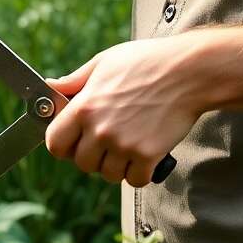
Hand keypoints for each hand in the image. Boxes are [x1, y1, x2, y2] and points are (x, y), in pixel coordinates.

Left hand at [44, 37, 207, 186]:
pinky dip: (139, 173)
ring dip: (116, 165)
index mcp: (84, 107)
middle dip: (93, 156)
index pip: (55, 144)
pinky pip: (134, 180)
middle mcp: (100, 130)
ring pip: (108, 174)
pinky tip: (144, 155)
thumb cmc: (147, 62)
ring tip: (128, 145)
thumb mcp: (104, 63)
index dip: (63, 145)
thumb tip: (52, 86)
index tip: (74, 141)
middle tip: (108, 142)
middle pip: (82, 164)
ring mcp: (124, 145)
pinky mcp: (148, 155)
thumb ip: (74, 80)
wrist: (190, 71)